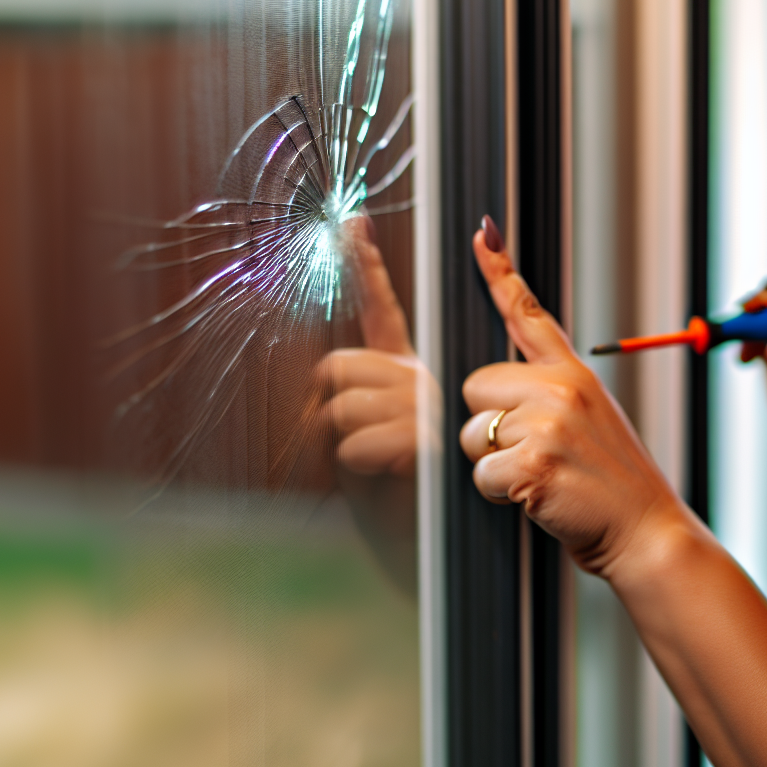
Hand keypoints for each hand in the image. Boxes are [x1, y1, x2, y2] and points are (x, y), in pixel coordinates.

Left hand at [320, 217, 434, 478]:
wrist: (445, 543)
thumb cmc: (410, 499)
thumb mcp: (375, 444)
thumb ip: (356, 409)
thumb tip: (321, 398)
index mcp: (415, 371)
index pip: (382, 309)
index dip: (365, 263)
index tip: (351, 223)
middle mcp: (424, 380)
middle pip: (336, 366)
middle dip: (329, 409)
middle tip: (356, 444)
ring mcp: (428, 406)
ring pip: (339, 405)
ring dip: (345, 444)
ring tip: (380, 465)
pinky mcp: (425, 438)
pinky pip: (355, 440)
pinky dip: (358, 466)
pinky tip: (390, 473)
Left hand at [458, 221, 694, 578]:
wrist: (649, 532)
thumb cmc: (615, 486)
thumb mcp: (594, 421)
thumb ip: (551, 397)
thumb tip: (500, 395)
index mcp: (575, 375)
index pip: (529, 315)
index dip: (499, 272)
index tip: (482, 234)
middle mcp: (562, 389)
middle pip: (474, 388)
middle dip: (487, 425)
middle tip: (533, 454)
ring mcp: (550, 424)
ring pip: (471, 435)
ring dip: (493, 466)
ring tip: (543, 479)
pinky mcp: (536, 462)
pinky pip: (481, 474)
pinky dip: (501, 496)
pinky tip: (540, 498)